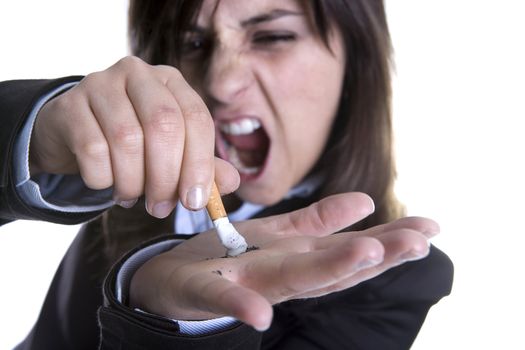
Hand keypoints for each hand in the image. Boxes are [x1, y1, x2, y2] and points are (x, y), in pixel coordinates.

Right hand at [29, 56, 238, 216]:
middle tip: (161, 208)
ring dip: (133, 182)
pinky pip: (93, 149)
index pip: (196, 118)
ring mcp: (101, 83)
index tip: (196, 201)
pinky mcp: (70, 104)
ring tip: (132, 197)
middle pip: (164, 125)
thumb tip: (231, 183)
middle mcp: (139, 73)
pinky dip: (103, 179)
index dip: (200, 164)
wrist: (75, 132)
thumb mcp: (172, 151)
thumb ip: (202, 166)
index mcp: (171, 81)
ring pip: (126, 139)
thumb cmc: (133, 143)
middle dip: (166, 177)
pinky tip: (107, 185)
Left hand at [129, 192, 437, 330]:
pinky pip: (222, 296)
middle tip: (417, 243)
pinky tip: (260, 314)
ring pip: (292, 279)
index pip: (351, 249)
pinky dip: (241, 304)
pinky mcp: (205, 290)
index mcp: (299, 256)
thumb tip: (367, 201)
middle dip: (376, 256)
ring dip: (327, 271)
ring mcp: (246, 283)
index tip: (430, 228)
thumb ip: (320, 221)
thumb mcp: (279, 231)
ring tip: (364, 253)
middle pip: (333, 267)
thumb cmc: (231, 253)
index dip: (391, 240)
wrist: (173, 275)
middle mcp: (282, 274)